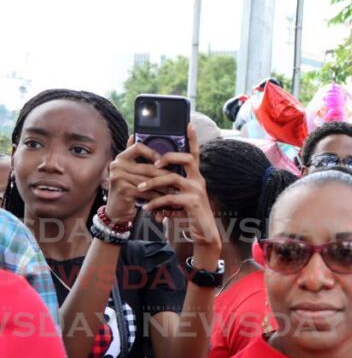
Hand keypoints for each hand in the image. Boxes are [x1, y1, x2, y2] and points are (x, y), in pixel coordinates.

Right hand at [105, 138, 174, 223]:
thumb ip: (139, 160)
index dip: (153, 153)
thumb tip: (149, 143)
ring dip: (164, 187)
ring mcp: (118, 177)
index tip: (164, 160)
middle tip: (178, 179)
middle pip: (148, 167)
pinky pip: (146, 192)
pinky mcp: (123, 189)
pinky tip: (165, 199)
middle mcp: (117, 166)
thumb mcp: (133, 174)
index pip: (138, 147)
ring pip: (149, 181)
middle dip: (164, 175)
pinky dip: (157, 196)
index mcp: (121, 158)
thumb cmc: (128, 191)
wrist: (117, 211)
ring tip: (175, 190)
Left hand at [133, 125, 220, 251]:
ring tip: (141, 188)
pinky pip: (170, 198)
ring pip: (173, 178)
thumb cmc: (189, 215)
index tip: (187, 123)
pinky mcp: (193, 203)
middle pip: (187, 158)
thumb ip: (168, 189)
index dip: (192, 138)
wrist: (204, 234)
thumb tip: (149, 182)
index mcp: (195, 177)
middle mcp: (199, 180)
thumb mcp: (179, 198)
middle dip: (169, 157)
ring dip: (154, 182)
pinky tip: (147, 209)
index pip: (195, 153)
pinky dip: (156, 203)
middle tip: (154, 162)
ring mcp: (197, 191)